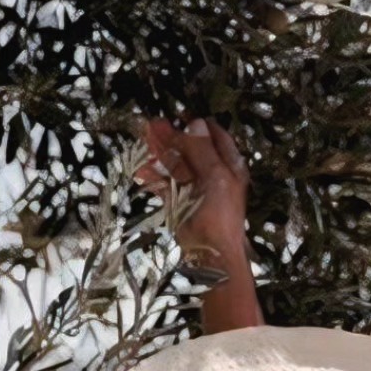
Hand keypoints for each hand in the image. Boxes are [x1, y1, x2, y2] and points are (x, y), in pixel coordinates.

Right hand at [135, 115, 249, 264]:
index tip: (180, 115)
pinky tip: (141, 169)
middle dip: (173, 137)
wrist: (211, 255)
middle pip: (191, 151)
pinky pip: (165, 187)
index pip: (215, 138)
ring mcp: (195, 191)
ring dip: (160, 153)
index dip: (198, 126)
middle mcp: (213, 176)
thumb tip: (195, 123)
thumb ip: (203, 150)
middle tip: (152, 124)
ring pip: (176, 167)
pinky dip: (154, 177)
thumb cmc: (220, 215)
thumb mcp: (216, 176)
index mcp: (229, 167)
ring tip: (143, 138)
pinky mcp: (179, 205)